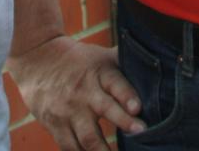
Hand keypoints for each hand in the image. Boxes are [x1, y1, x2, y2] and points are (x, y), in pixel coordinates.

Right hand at [8, 34, 143, 150]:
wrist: (37, 59)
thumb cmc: (80, 60)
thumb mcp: (102, 56)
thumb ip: (126, 64)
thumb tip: (161, 60)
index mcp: (100, 73)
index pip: (115, 83)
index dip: (127, 95)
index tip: (137, 108)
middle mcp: (84, 92)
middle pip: (104, 110)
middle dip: (122, 123)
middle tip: (140, 132)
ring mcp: (68, 110)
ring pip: (87, 137)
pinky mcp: (54, 125)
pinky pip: (70, 147)